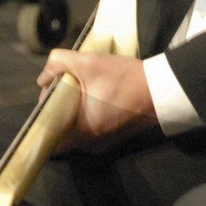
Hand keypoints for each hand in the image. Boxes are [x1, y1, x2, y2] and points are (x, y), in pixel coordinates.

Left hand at [37, 50, 157, 152]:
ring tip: (83, 90)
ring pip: (75, 130)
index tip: (54, 89)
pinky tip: (97, 97)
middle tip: (68, 86)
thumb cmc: (124, 77)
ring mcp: (102, 144)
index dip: (45, 107)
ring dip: (74, 112)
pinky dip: (87, 116)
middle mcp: (89, 144)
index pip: (47, 129)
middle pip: (60, 128)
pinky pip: (89, 131)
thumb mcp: (89, 61)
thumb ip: (59, 63)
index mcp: (81, 130)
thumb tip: (43, 78)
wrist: (161, 89)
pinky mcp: (113, 139)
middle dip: (60, 108)